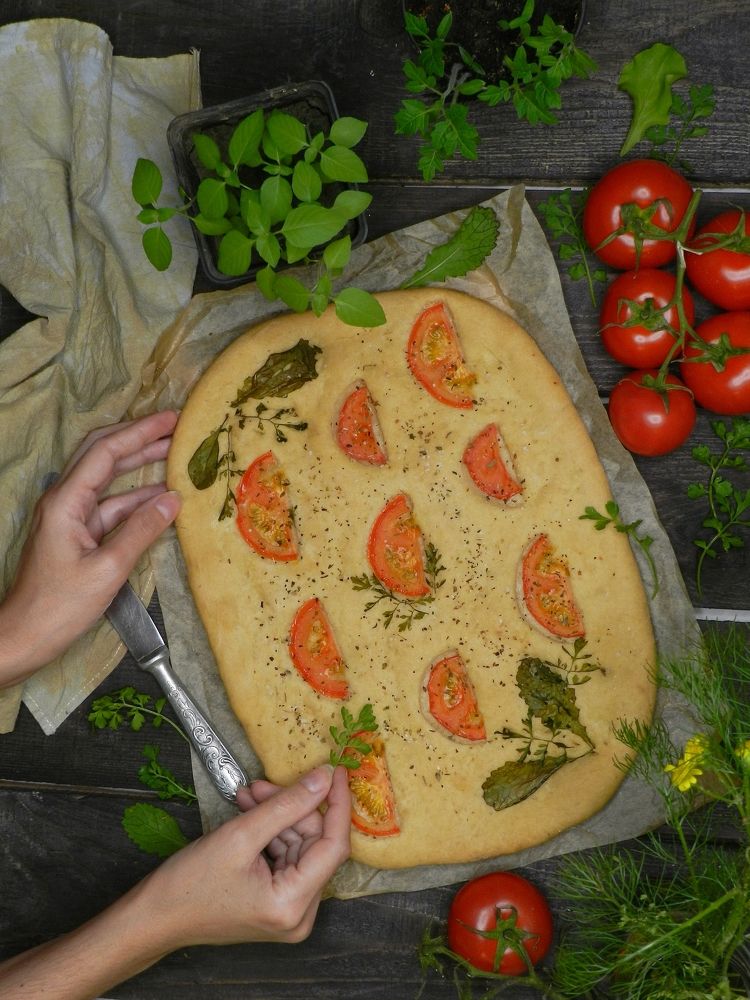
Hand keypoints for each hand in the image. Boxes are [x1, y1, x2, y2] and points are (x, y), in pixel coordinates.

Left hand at [0, 411, 181, 685]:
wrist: (25, 637)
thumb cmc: (59, 607)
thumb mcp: (107, 570)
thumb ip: (141, 531)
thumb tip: (173, 501)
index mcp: (66, 502)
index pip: (106, 452)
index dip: (140, 432)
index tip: (172, 420)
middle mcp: (66, 501)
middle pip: (103, 455)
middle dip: (140, 438)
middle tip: (176, 428)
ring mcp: (71, 517)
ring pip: (109, 479)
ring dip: (142, 466)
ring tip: (176, 454)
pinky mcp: (79, 534)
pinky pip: (112, 506)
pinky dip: (138, 498)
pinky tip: (163, 497)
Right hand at [0, 765, 350, 998]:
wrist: (153, 917)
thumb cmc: (188, 886)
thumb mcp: (239, 836)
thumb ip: (285, 805)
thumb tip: (323, 779)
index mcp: (293, 905)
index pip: (333, 846)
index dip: (337, 805)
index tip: (336, 772)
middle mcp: (298, 914)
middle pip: (313, 843)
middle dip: (290, 807)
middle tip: (262, 784)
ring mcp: (288, 910)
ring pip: (298, 845)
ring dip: (276, 816)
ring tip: (248, 797)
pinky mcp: (276, 902)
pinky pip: (285, 856)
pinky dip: (269, 831)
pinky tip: (249, 812)